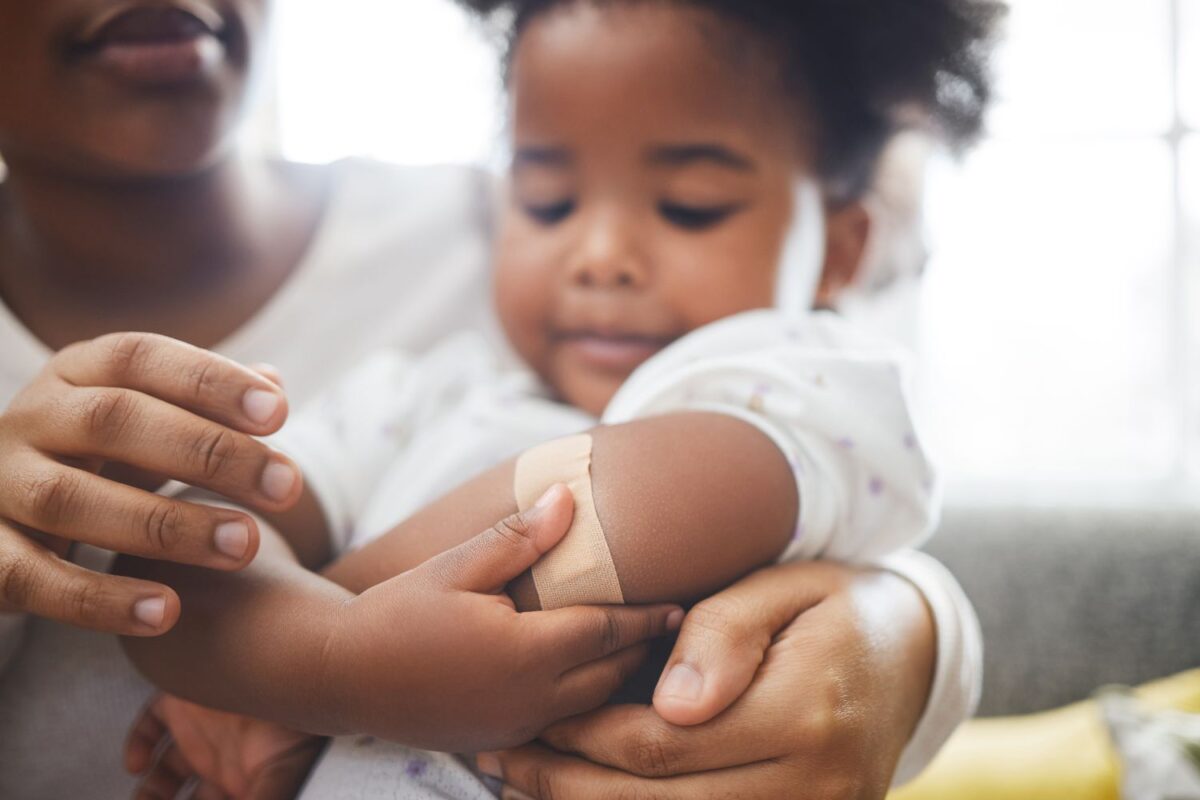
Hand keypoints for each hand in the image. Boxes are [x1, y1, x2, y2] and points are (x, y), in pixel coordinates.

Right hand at [0, 333, 302, 634]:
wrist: (1, 509)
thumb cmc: (100, 453)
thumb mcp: (151, 419)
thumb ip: (208, 404)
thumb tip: (273, 384)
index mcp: (77, 372)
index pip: (141, 357)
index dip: (210, 381)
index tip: (279, 413)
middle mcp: (29, 418)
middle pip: (115, 420)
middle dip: (209, 453)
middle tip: (285, 486)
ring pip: (71, 499)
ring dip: (166, 526)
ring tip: (246, 546)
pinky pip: (31, 577)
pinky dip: (99, 598)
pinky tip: (168, 610)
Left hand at [125, 693, 319, 799]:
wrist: (292, 670)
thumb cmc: (299, 723)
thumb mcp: (279, 778)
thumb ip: (260, 798)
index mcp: (244, 779)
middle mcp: (224, 758)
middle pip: (185, 796)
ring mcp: (204, 729)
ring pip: (164, 768)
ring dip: (147, 791)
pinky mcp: (184, 699)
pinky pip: (152, 723)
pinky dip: (138, 744)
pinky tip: (137, 765)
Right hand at [326, 485, 684, 752]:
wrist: (339, 675)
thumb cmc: (397, 612)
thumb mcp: (456, 566)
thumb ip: (518, 539)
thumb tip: (568, 499)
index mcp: (526, 652)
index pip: (608, 631)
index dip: (647, 615)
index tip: (680, 602)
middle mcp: (530, 698)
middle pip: (610, 673)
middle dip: (642, 648)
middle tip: (672, 623)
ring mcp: (515, 726)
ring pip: (591, 704)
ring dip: (617, 675)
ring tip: (638, 646)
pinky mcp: (499, 741)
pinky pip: (561, 722)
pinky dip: (584, 698)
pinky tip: (585, 676)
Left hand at [478, 561, 935, 798]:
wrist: (911, 653)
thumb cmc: (829, 606)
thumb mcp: (782, 589)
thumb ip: (725, 636)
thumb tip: (671, 705)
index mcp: (803, 714)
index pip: (661, 745)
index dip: (584, 737)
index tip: (532, 714)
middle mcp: (815, 784)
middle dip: (566, 787)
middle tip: (500, 761)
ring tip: (524, 788)